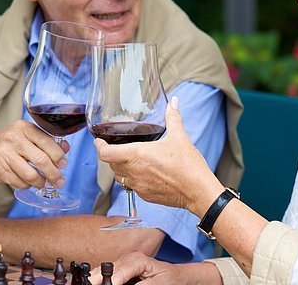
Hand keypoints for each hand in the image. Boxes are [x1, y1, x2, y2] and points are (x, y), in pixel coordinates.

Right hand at [0, 120, 69, 189]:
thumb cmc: (5, 143)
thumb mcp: (24, 135)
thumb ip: (45, 140)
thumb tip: (66, 148)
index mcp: (23, 128)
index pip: (47, 142)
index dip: (58, 156)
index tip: (63, 164)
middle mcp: (14, 139)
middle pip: (42, 160)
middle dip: (54, 173)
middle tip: (59, 180)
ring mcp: (5, 155)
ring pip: (31, 175)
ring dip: (41, 182)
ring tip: (43, 183)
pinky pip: (20, 183)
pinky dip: (27, 185)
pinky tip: (28, 182)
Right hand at [89, 252, 188, 284]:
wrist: (176, 276)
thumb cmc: (170, 278)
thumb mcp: (159, 283)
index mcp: (137, 260)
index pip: (118, 273)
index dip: (109, 282)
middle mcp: (127, 259)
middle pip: (105, 270)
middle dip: (96, 280)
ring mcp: (122, 263)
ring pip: (101, 272)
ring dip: (96, 279)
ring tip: (90, 284)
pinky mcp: (120, 270)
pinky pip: (106, 275)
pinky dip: (99, 280)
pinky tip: (95, 283)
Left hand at [94, 97, 222, 214]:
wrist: (198, 191)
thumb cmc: (188, 165)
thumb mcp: (180, 137)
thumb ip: (173, 118)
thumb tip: (173, 102)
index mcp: (137, 155)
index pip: (106, 153)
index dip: (99, 146)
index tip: (98, 141)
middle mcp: (134, 172)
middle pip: (111, 165)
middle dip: (110, 156)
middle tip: (114, 148)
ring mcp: (139, 186)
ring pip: (120, 178)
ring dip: (120, 168)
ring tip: (128, 160)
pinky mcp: (146, 196)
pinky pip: (132, 187)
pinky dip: (132, 179)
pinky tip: (143, 173)